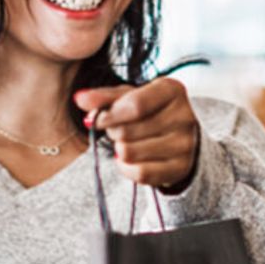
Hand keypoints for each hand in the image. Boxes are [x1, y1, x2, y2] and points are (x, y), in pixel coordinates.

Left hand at [74, 78, 198, 190]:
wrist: (177, 136)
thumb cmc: (149, 111)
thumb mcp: (128, 97)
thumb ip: (104, 97)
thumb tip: (79, 98)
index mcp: (171, 90)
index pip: (135, 105)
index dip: (109, 115)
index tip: (97, 120)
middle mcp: (184, 116)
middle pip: (128, 131)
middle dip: (113, 132)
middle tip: (117, 130)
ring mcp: (185, 144)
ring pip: (130, 153)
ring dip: (119, 149)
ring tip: (126, 143)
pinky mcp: (181, 168)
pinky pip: (141, 173)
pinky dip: (127, 168)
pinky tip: (130, 159)